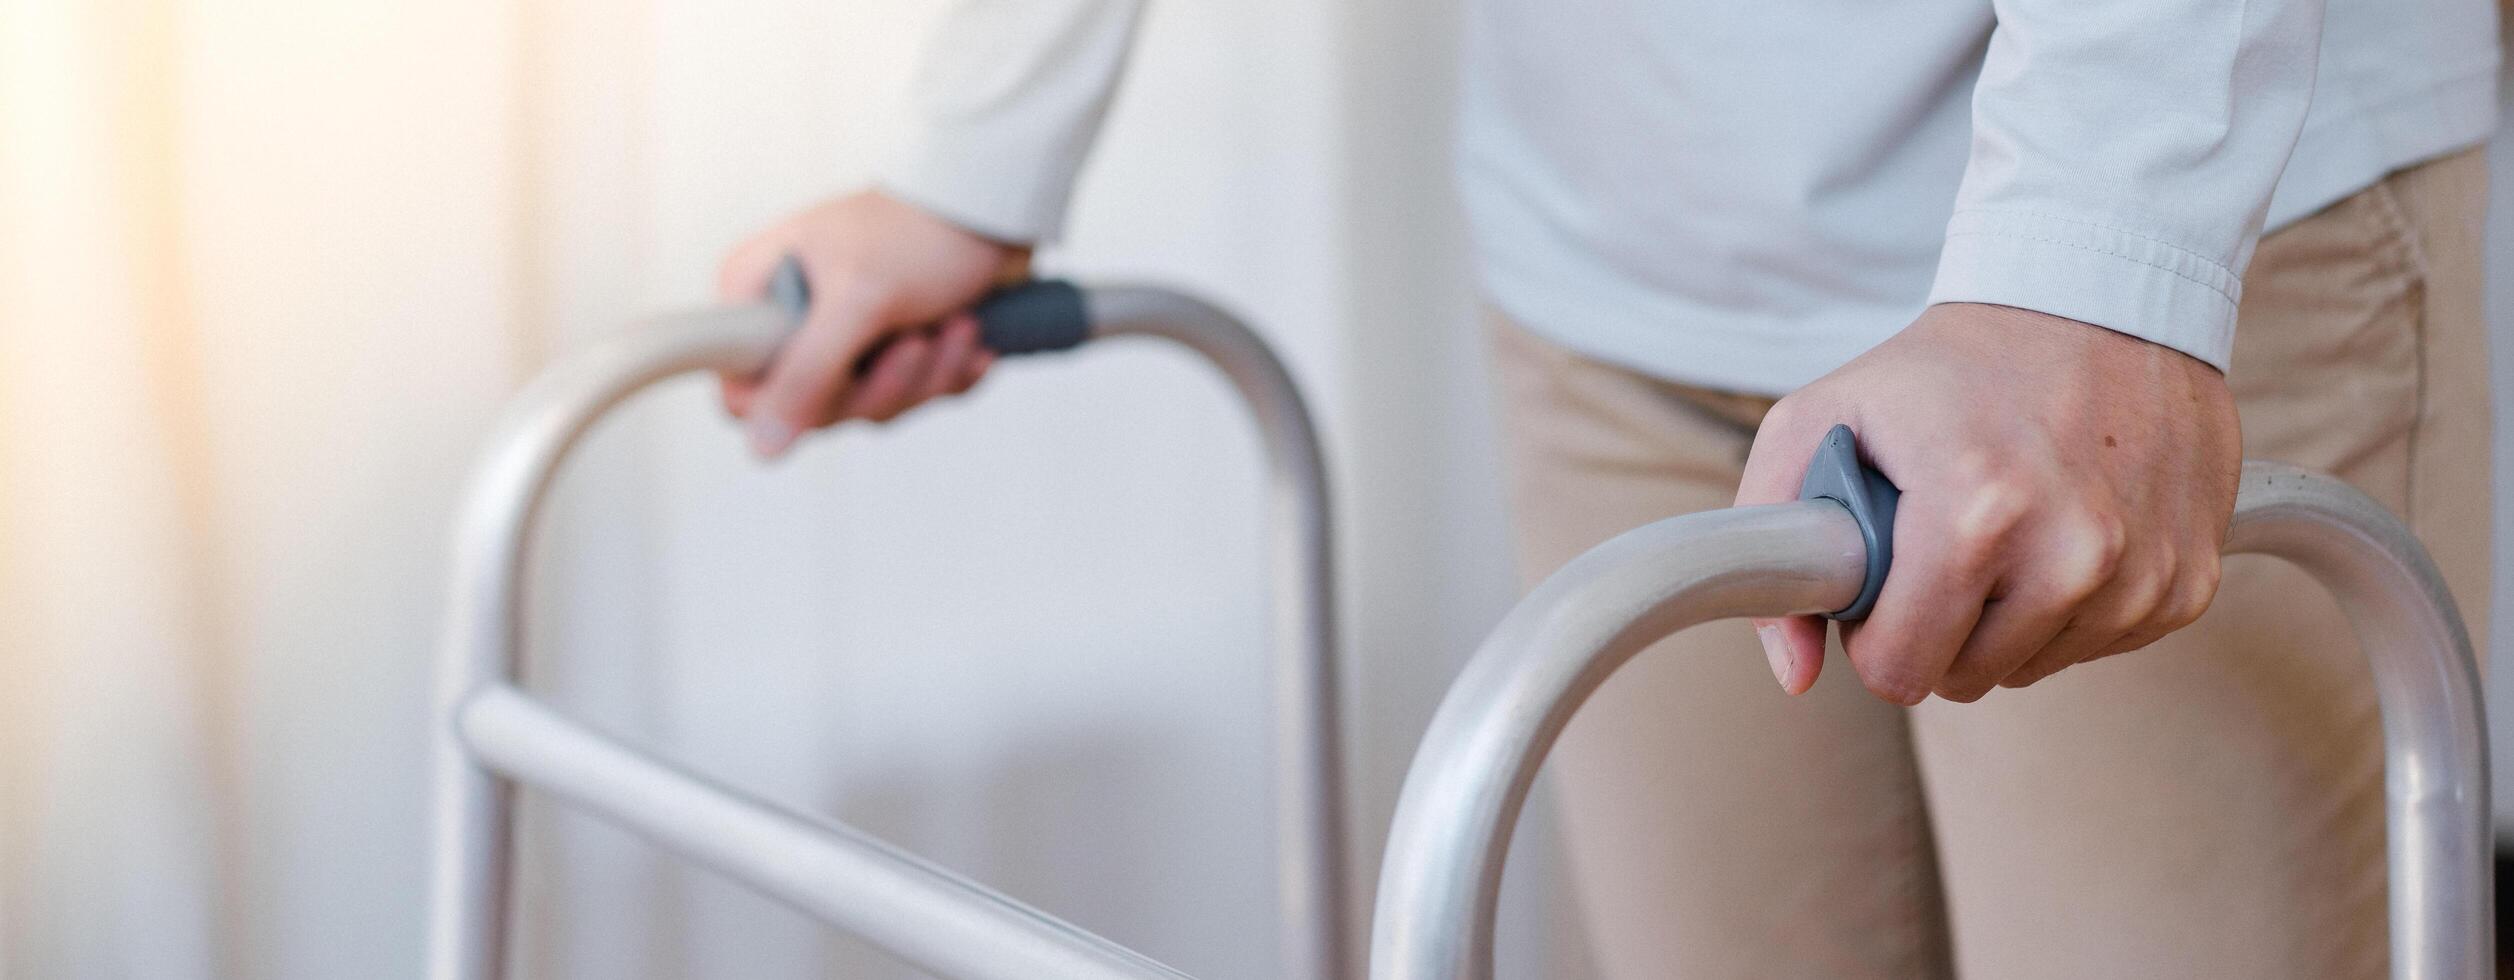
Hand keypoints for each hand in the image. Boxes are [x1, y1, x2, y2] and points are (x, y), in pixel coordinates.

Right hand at [716, 190, 1029, 458]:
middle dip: (885, 382)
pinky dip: (950, 370)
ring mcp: (844, 337)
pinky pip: (915, 396)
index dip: (794, 402)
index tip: (846, 372)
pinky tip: (970, 333)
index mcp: (757, 294)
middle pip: (819, 410)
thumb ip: (806, 375)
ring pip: (873, 406)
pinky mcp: (892, 348)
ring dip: (928, 373)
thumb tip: (761, 446)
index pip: (743, 391)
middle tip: (916, 339)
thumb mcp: (858, 302)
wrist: (994, 208)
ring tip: (957, 324)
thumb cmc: (920, 233)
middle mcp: (793, 320)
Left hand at [1736, 303, 2240, 703]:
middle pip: (1965, 679)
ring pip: (2033, 668)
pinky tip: (2063, 527)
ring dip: (2006, 618)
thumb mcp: (1821, 419)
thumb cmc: (1950, 367)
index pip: (1900, 668)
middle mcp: (2072, 554)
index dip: (1874, 630)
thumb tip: (1796, 674)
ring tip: (2006, 523)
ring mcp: (2141, 572)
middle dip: (1938, 624)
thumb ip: (1773, 545)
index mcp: (1974, 515)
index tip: (1884, 575)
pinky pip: (2101, 645)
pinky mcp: (2189, 581)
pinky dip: (2072, 605)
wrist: (2098, 296)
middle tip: (1941, 538)